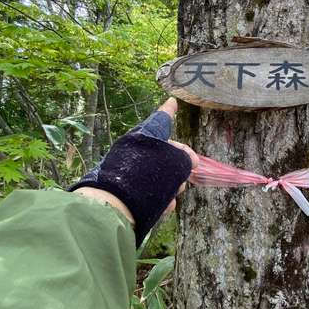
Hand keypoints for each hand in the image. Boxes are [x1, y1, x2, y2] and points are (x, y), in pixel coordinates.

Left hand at [69, 98, 196, 245]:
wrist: (117, 205)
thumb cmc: (147, 176)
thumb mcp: (174, 161)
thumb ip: (184, 158)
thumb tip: (187, 162)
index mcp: (144, 138)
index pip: (159, 120)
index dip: (168, 111)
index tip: (172, 102)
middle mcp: (136, 151)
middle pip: (163, 151)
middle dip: (179, 161)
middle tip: (191, 169)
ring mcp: (131, 172)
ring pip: (159, 174)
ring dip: (171, 183)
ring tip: (174, 192)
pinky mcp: (128, 192)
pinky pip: (150, 191)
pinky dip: (160, 197)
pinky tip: (166, 206)